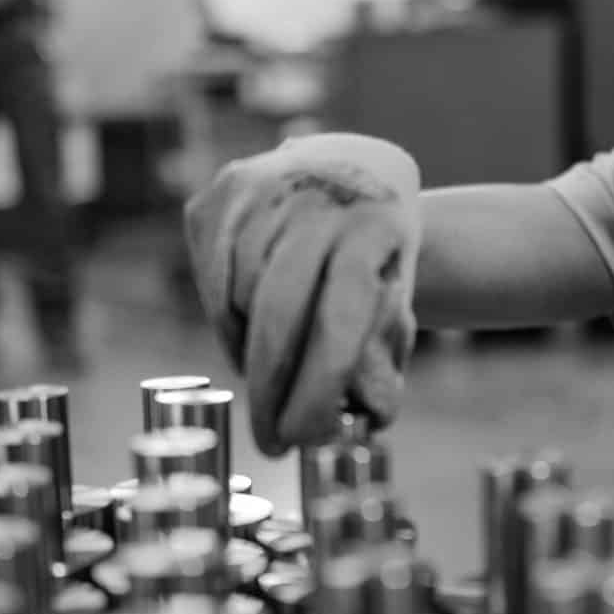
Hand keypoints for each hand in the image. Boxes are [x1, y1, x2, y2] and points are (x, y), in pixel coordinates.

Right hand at [182, 134, 421, 455]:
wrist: (362, 172)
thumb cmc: (382, 258)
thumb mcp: (400, 299)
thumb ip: (381, 357)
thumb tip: (362, 418)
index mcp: (377, 226)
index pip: (340, 319)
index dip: (314, 389)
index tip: (299, 438)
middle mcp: (319, 196)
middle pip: (278, 312)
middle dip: (269, 390)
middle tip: (271, 441)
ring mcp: (265, 186)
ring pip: (240, 299)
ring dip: (251, 354)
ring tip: (275, 376)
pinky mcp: (223, 191)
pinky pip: (213, 281)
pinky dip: (229, 320)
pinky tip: (251, 333)